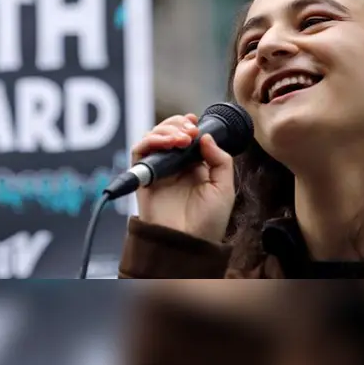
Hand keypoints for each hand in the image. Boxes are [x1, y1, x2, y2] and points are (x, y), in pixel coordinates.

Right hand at [131, 114, 235, 243]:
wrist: (189, 242)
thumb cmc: (208, 222)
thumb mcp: (224, 187)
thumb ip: (220, 159)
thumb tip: (205, 136)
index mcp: (193, 167)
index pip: (185, 136)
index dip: (187, 125)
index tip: (195, 122)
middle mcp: (174, 166)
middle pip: (167, 132)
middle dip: (177, 125)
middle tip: (189, 131)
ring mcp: (158, 171)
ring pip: (152, 138)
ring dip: (165, 130)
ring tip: (181, 138)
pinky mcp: (143, 178)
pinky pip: (139, 151)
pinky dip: (151, 140)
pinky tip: (167, 143)